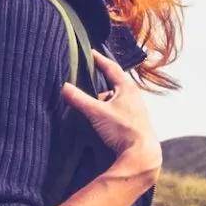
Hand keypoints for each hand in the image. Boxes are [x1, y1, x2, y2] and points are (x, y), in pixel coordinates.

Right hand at [62, 50, 161, 184]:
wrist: (141, 153)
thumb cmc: (122, 130)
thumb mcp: (97, 112)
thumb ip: (80, 99)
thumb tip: (64, 87)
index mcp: (127, 88)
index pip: (112, 67)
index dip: (99, 59)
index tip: (90, 52)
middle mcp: (134, 96)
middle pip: (114, 83)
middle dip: (101, 81)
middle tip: (87, 77)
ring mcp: (136, 110)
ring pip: (116, 98)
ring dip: (105, 99)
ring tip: (93, 104)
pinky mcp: (135, 122)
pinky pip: (119, 110)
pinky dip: (109, 110)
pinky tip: (102, 119)